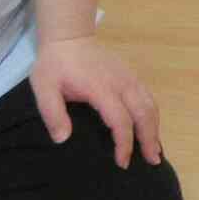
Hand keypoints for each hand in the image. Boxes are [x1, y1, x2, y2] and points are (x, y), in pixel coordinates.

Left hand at [31, 37, 162, 167]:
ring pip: (150, 105)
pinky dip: (152, 115)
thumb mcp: (43, 87)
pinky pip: (148, 98)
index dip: (124, 142)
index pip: (120, 120)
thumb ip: (52, 113)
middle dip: (149, 139)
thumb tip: (63, 139)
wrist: (69, 37)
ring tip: (155, 150)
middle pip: (144, 114)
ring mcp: (129, 78)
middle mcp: (122, 83)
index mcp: (101, 88)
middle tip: (151, 161)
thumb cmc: (55, 64)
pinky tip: (150, 128)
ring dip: (155, 128)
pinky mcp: (131, 75)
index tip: (122, 162)